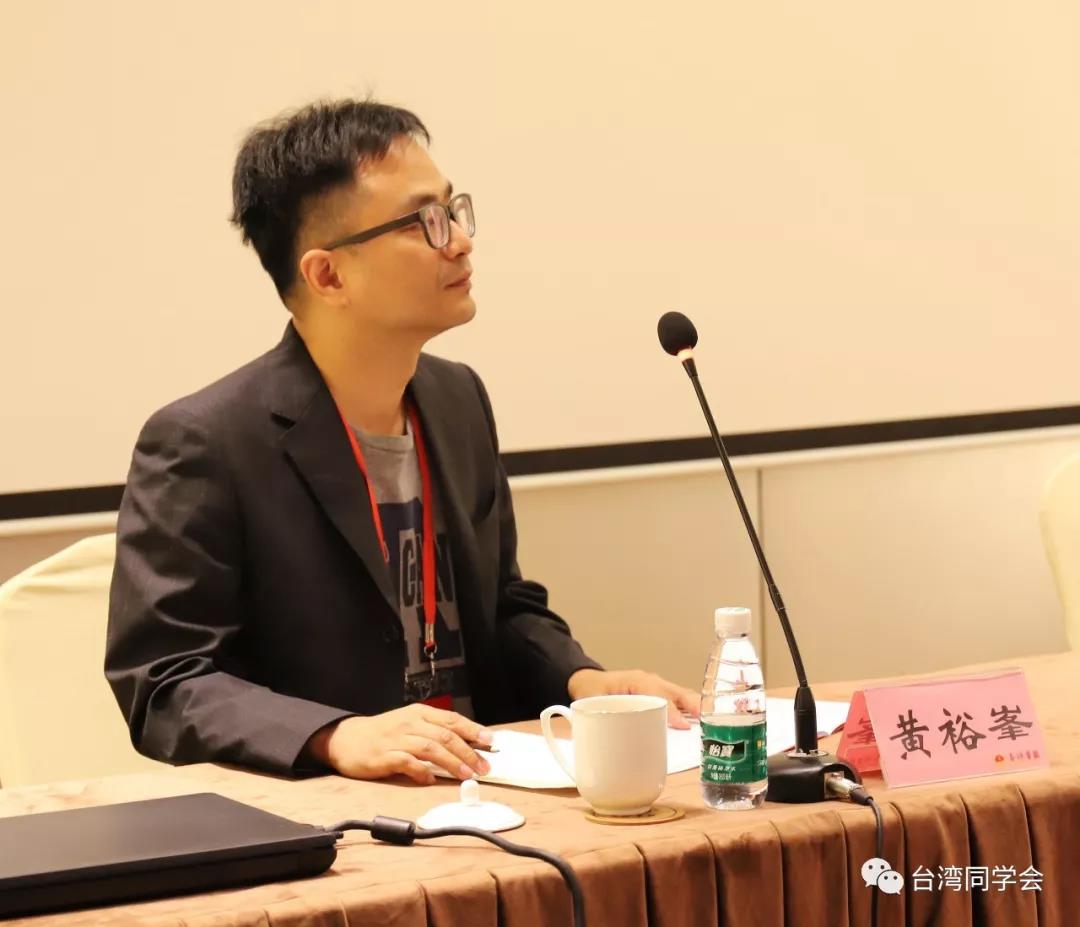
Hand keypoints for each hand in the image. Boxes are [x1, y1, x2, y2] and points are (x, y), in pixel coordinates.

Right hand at [304, 704, 493, 783]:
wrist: (348, 739)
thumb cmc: (384, 733)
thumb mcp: (411, 724)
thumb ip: (435, 732)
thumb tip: (468, 745)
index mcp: (419, 713)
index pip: (452, 720)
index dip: (473, 730)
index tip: (491, 741)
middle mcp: (410, 723)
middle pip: (445, 735)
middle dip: (468, 751)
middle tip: (484, 766)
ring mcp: (396, 739)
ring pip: (430, 748)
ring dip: (452, 762)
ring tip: (467, 775)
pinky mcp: (384, 757)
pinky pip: (407, 763)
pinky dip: (421, 771)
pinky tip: (431, 780)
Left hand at [567, 668, 700, 728]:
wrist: (589, 681)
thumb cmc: (591, 691)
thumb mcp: (591, 702)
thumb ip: (599, 717)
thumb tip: (608, 740)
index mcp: (633, 680)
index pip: (655, 691)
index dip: (669, 708)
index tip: (681, 725)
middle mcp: (649, 681)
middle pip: (675, 691)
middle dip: (692, 706)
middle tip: (708, 724)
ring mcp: (657, 686)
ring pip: (681, 695)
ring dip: (696, 708)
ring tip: (713, 725)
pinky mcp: (660, 695)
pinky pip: (679, 701)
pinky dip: (692, 711)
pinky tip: (703, 724)